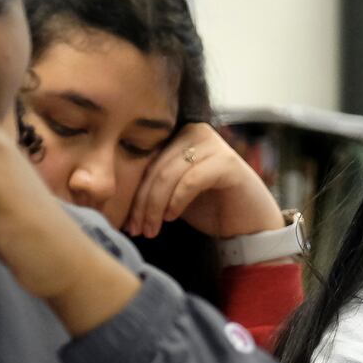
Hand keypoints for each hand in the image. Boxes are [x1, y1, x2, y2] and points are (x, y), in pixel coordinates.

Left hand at [124, 123, 283, 240]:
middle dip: (142, 203)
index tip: (127, 223)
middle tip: (137, 230)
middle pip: (155, 167)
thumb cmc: (211, 209)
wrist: (250, 225)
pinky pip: (191, 180)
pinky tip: (172, 217)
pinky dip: (177, 200)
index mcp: (179, 136)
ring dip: (155, 206)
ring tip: (152, 229)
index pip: (145, 161)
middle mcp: (195, 132)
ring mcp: (213, 144)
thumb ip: (152, 186)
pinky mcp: (227, 162)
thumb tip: (113, 197)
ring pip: (169, 174)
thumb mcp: (173, 195)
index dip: (133, 193)